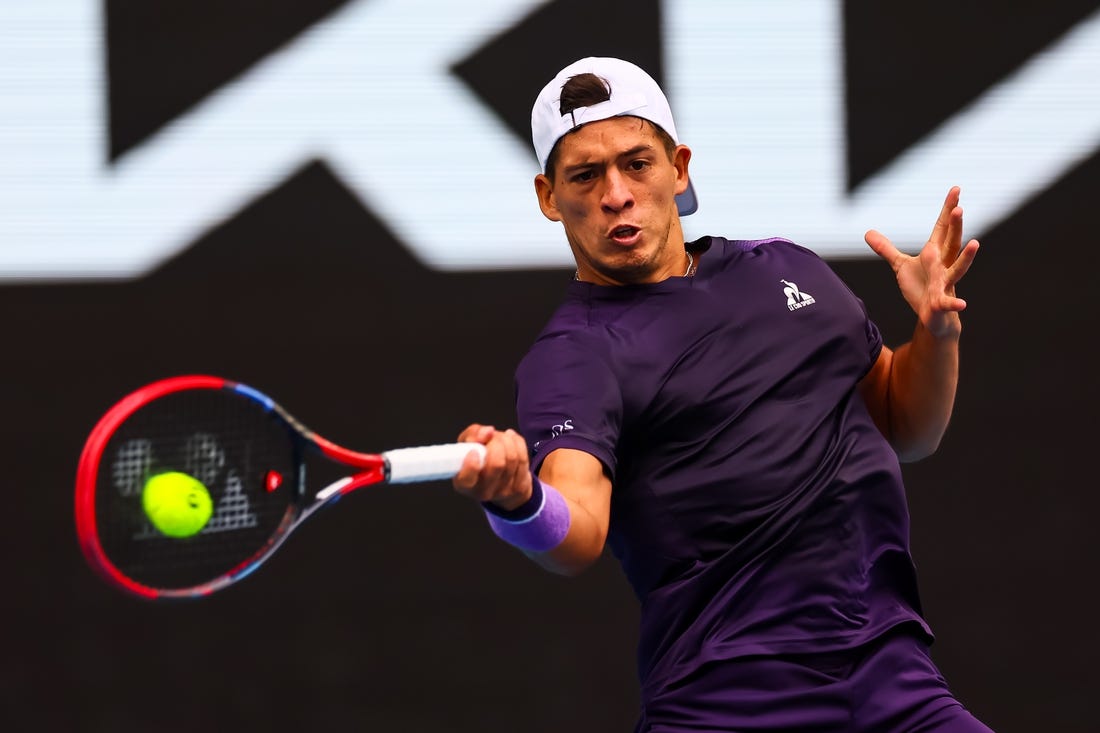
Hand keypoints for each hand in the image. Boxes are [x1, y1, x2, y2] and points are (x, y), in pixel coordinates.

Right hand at [451, 424, 533, 510]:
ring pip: (512, 458)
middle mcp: (482, 492)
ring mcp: (503, 492)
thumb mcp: (467, 444)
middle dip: (497, 442)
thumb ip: (472, 434)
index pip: (466, 479)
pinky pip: (523, 458)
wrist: (498, 478)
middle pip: (497, 464)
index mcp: (464, 484)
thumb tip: (488, 432)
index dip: (471, 465)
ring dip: (507, 440)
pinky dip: (517, 443)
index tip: (474, 451)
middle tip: (492, 437)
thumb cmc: (478, 459)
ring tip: (501, 438)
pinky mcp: (519, 488)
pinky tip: (511, 440)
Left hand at [864, 186, 979, 339]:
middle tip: (959, 208)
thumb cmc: (921, 288)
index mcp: (935, 253)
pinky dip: (955, 303)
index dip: (948, 209)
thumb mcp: (900, 266)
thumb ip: (887, 249)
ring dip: (966, 257)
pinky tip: (962, 305)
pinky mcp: (941, 302)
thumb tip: (868, 232)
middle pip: (952, 243)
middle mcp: (944, 265)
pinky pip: (949, 302)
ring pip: (958, 268)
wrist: (933, 316)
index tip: (956, 189)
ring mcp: (945, 283)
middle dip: (956, 226)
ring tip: (975, 243)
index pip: (942, 228)